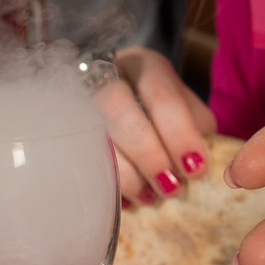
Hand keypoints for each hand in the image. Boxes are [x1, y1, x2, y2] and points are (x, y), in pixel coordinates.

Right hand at [95, 46, 217, 206]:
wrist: (117, 95)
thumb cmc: (159, 108)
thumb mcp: (184, 108)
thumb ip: (195, 128)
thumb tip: (198, 163)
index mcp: (145, 66)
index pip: (161, 96)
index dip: (179, 134)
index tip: (195, 168)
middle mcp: (108, 75)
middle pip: (118, 108)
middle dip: (148, 154)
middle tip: (171, 187)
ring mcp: (79, 99)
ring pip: (93, 133)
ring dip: (126, 174)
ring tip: (150, 197)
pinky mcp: (65, 126)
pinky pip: (79, 157)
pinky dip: (107, 182)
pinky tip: (127, 198)